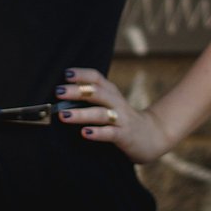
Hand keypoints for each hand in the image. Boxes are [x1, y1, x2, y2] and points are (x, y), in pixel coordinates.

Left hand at [55, 68, 177, 163]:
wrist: (153, 136)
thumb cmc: (122, 119)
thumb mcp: (109, 104)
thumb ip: (91, 98)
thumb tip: (61, 94)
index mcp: (111, 92)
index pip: (97, 78)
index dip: (82, 74)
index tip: (66, 74)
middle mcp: (116, 102)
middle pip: (97, 92)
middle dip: (77, 91)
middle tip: (58, 91)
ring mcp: (121, 119)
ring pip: (101, 114)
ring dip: (81, 113)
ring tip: (63, 115)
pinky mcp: (125, 136)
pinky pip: (111, 133)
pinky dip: (98, 133)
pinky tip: (85, 133)